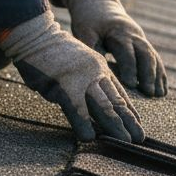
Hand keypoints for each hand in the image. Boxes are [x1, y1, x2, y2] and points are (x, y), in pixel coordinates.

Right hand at [0, 12, 144, 142]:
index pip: (119, 93)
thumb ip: (88, 81)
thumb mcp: (79, 63)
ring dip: (115, 125)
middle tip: (140, 138)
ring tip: (125, 140)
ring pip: (103, 106)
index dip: (129, 111)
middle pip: (116, 101)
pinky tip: (89, 138)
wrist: (36, 35)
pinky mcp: (64, 86)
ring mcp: (81, 80)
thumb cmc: (53, 52)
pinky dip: (83, 124)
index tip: (138, 124)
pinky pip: (76, 109)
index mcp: (100, 68)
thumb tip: (93, 105)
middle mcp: (96, 73)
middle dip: (129, 121)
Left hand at [63, 0, 166, 97]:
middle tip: (150, 93)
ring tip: (160, 95)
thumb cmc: (89, 20)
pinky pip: (155, 59)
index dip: (130, 68)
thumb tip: (95, 70)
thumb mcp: (85, 31)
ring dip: (157, 76)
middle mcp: (134, 35)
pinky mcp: (143, 44)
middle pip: (145, 54)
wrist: (99, 4)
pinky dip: (160, 73)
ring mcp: (141, 39)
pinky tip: (163, 89)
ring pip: (153, 57)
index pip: (127, 51)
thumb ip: (91, 48)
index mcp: (119, 32)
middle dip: (149, 74)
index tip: (131, 84)